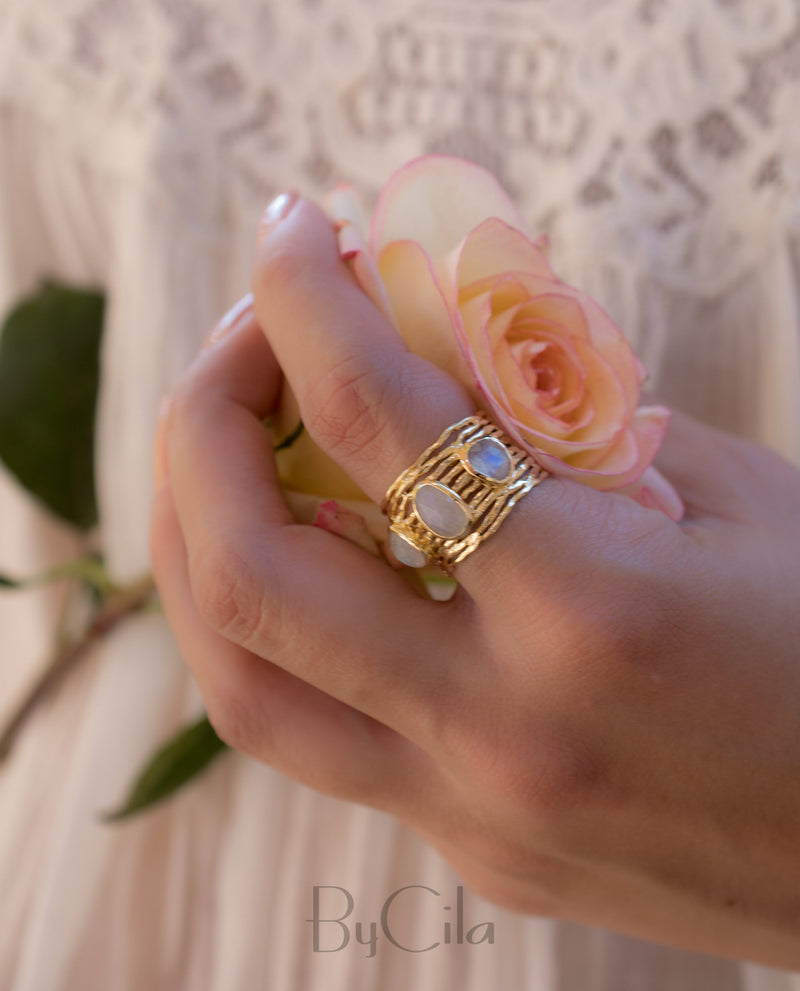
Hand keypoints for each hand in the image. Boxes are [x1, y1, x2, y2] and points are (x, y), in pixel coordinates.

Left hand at [150, 194, 799, 967]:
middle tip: (243, 341)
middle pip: (248, 568)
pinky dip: (280, 628)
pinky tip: (313, 562)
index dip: (306, 298)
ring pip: (241, 681)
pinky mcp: (475, 850)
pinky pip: (320, 732)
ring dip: (199, 541)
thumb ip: (577, 435)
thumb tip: (454, 366)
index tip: (290, 230)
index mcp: (592, 607)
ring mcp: (474, 810)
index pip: (379, 421)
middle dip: (203, 423)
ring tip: (230, 449)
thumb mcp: (735, 503)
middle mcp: (501, 725)